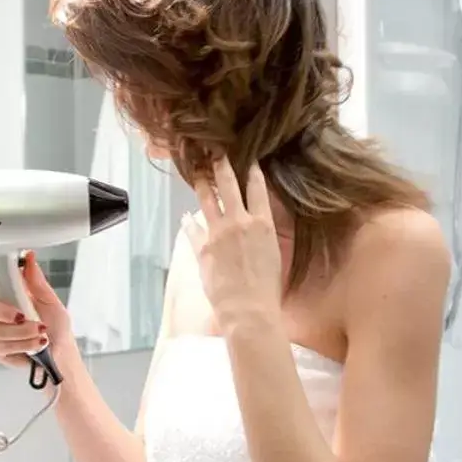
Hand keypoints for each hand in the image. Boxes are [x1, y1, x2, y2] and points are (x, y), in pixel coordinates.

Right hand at [0, 252, 70, 369]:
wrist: (60, 351)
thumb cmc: (54, 324)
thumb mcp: (50, 300)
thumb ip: (36, 280)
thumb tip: (29, 256)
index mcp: (1, 290)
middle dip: (4, 312)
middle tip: (24, 316)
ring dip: (20, 332)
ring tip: (40, 333)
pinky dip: (21, 345)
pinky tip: (34, 345)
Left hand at [185, 158, 283, 333]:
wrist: (249, 311)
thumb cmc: (268, 290)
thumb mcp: (274, 255)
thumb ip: (263, 234)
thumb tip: (256, 224)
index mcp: (263, 224)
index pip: (257, 188)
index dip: (252, 170)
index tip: (248, 158)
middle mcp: (240, 221)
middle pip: (229, 183)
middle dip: (221, 163)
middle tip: (214, 150)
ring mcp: (218, 232)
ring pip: (207, 197)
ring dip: (202, 182)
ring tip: (197, 171)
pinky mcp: (201, 247)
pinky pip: (192, 227)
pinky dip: (189, 221)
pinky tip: (186, 216)